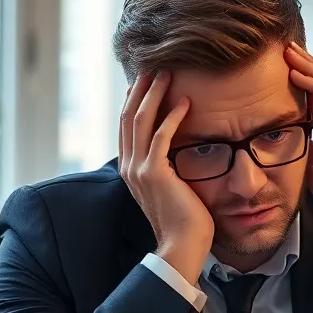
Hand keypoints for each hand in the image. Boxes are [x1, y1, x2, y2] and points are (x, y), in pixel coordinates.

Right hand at [119, 71, 213, 284]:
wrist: (182, 247)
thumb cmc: (185, 222)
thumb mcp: (171, 188)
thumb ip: (169, 168)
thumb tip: (180, 151)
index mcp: (130, 170)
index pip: (128, 126)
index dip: (136, 100)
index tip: (147, 79)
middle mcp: (129, 167)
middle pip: (129, 117)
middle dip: (141, 88)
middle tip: (155, 65)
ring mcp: (139, 170)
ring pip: (141, 121)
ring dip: (154, 94)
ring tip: (168, 73)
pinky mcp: (155, 174)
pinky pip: (161, 136)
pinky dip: (171, 116)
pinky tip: (184, 102)